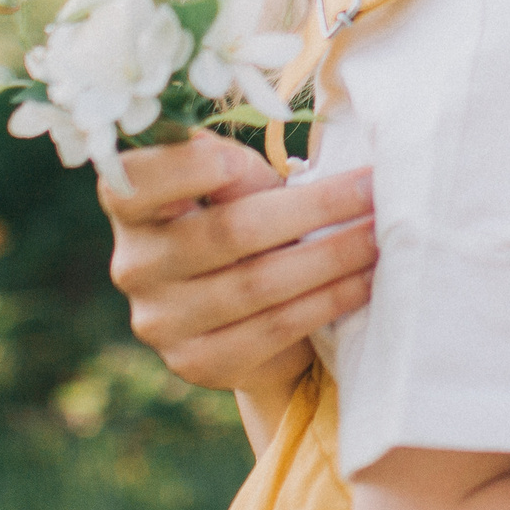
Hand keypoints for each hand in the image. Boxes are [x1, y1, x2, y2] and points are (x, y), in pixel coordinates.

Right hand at [99, 128, 377, 399]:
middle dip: (313, 208)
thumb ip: (239, 171)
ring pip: (257, 284)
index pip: (142, 179)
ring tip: (378, 236)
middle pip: (229, 232)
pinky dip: (327, 301)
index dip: (194, 168)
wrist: (241, 313)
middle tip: (371, 191)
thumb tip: (300, 149)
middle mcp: (134, 263)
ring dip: (331, 257)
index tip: (254, 159)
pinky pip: (273, 328)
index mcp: (131, 202)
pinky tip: (364, 281)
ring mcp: (160, 320)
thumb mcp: (235, 186)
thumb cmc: (240, 221)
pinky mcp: (196, 361)